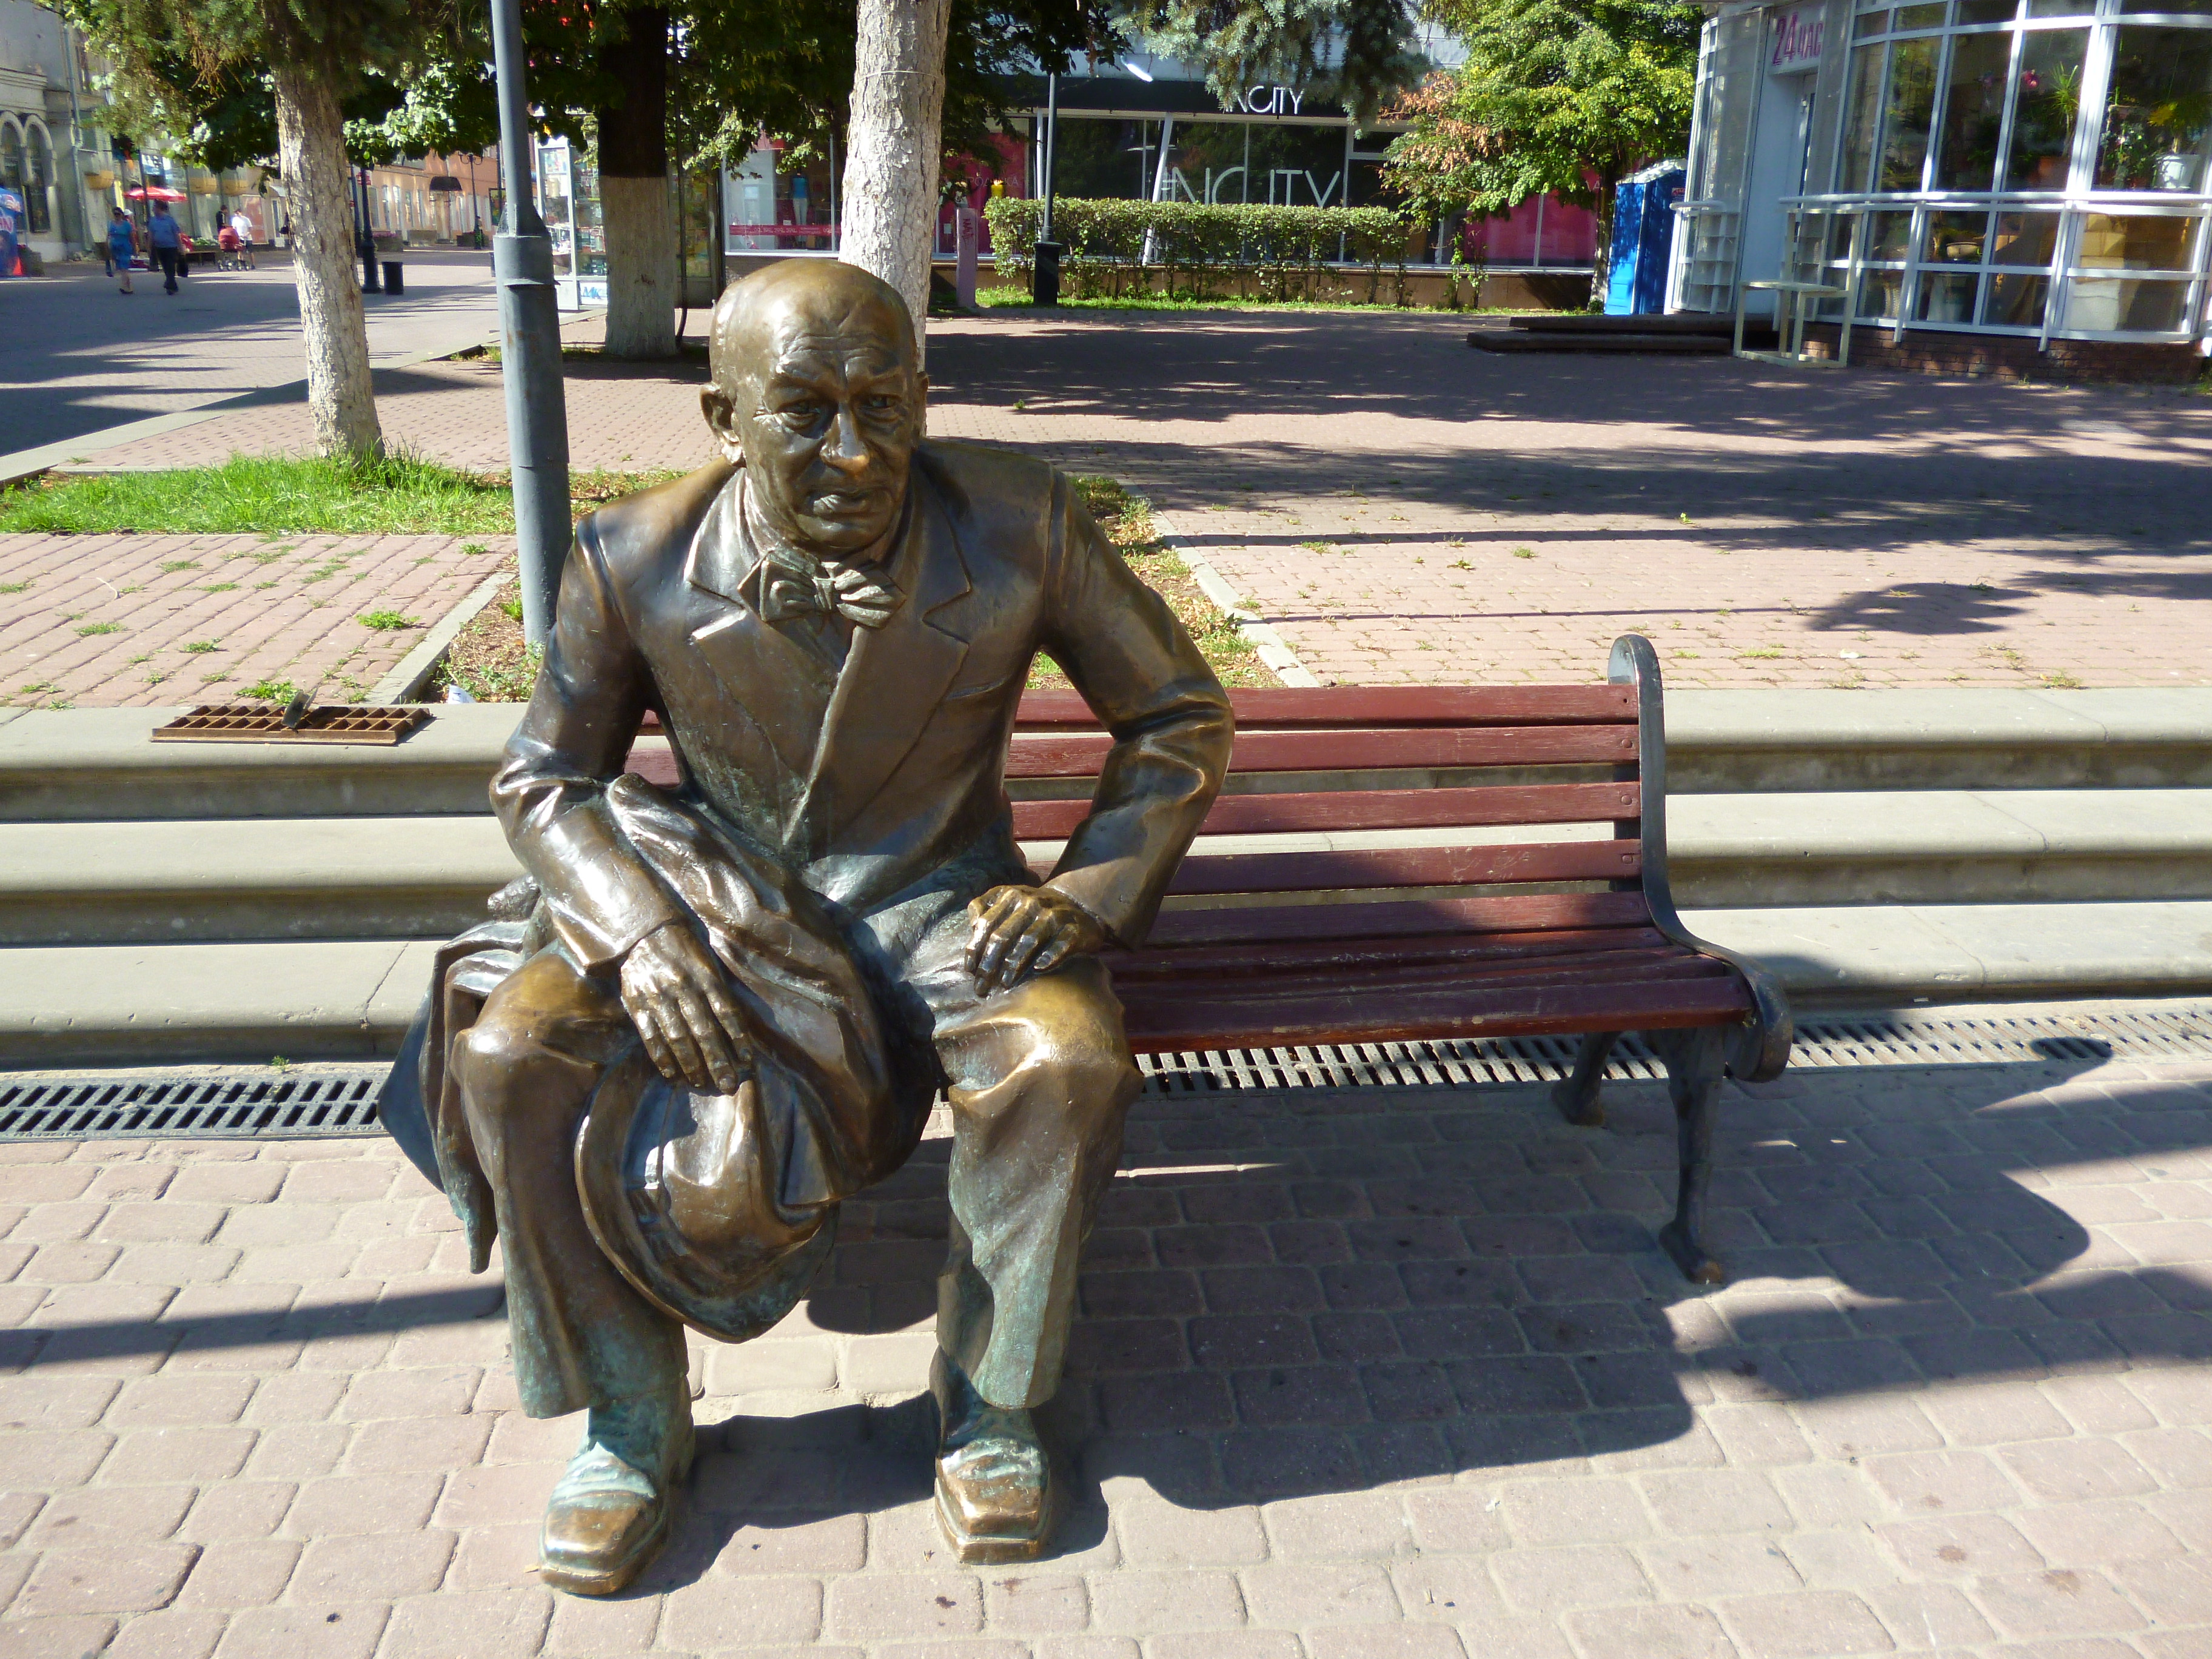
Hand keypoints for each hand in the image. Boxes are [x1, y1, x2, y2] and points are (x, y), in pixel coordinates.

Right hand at [619, 921, 752, 1094]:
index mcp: (706, 975)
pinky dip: (662, 1057)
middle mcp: (683, 987)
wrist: (643, 931)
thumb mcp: (707, 961)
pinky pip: (651, 1036)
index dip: (738, 1039)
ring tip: (702, 1083)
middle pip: (705, 1031)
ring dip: (692, 1064)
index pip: (727, 1012)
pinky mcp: (637, 1003)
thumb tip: (736, 1028)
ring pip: (678, 1037)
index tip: (746, 1062)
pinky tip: (673, 1074)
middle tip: (728, 1084)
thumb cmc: (684, 950)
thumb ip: (719, 991)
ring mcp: (658, 996)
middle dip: (718, 1061)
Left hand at [965, 885, 1107, 993]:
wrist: (1079, 906)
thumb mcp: (1010, 901)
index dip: (975, 949)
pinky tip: (1039, 969)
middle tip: (981, 987)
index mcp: (1011, 895)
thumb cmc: (1035, 910)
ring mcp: (1054, 914)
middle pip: (1003, 936)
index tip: (970, 971)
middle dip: (989, 965)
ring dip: (1013, 966)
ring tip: (1004, 985)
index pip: (986, 924)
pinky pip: (1060, 945)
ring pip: (1028, 942)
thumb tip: (973, 925)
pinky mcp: (1074, 928)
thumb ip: (987, 908)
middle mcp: (1031, 902)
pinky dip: (1049, 957)